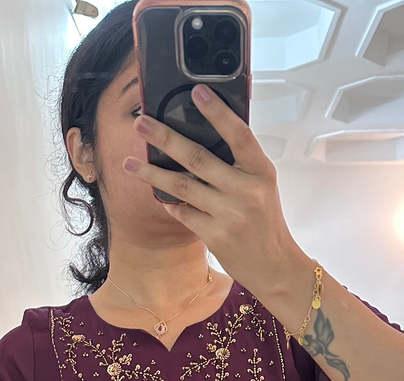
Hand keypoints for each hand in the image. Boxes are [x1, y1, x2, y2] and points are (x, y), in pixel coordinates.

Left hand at [123, 84, 305, 301]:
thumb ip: (240, 163)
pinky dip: (169, 203)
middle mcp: (245, 191)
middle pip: (198, 158)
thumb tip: (204, 135)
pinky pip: (183, 213)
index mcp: (261, 171)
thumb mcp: (262, 185)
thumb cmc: (265, 220)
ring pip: (182, 187)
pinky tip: (158, 194)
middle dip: (165, 138)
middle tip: (141, 123)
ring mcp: (229, 214)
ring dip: (152, 173)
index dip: (218, 112)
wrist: (274, 265)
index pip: (239, 135)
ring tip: (129, 163)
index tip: (196, 91)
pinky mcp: (214, 235)